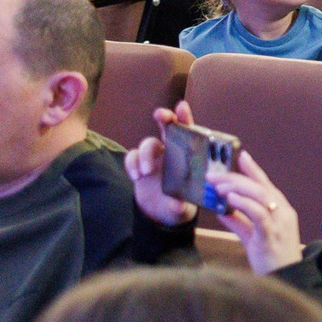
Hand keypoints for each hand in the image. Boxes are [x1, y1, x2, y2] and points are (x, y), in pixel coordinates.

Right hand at [123, 101, 201, 227]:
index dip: (185, 118)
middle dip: (164, 118)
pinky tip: (136, 176)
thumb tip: (177, 205)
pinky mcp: (139, 167)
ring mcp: (154, 159)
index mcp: (188, 157)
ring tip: (146, 172)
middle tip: (160, 115)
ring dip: (145, 154)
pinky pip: (132, 157)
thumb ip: (180, 205)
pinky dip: (132, 164)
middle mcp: (172, 152)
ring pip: (147, 143)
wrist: (162, 214)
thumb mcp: (184, 206)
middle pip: (167, 128)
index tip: (182, 107)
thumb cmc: (180, 205)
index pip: (189, 133)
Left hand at [207, 149, 302, 273]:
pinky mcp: (271, 235)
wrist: (284, 279)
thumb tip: (221, 208)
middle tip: (213, 175)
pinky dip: (244, 204)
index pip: (265, 184)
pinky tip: (230, 200)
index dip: (253, 169)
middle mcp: (282, 211)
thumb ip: (238, 221)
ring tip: (217, 186)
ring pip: (259, 196)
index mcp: (280, 209)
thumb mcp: (252, 236)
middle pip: (259, 186)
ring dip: (236, 188)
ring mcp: (279, 222)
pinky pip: (259, 214)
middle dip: (235, 178)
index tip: (240, 155)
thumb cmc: (270, 258)